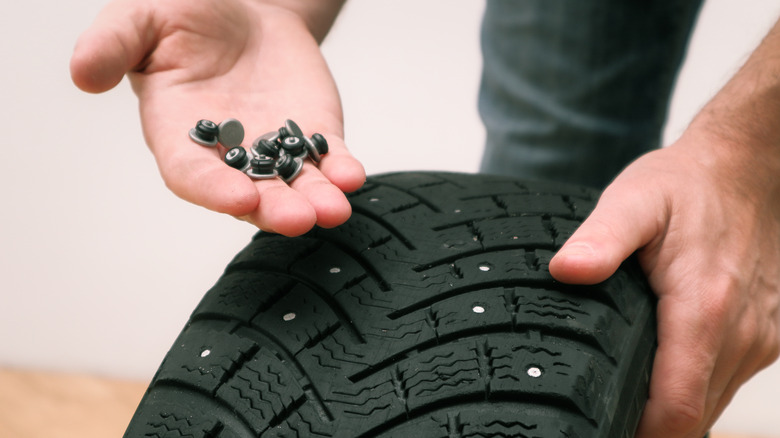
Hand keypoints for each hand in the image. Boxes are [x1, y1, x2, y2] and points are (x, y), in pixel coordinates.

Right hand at [70, 0, 364, 235]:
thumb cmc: (181, 14)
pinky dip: (341, 171)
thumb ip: (114, 45)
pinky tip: (353, 177)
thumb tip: (83, 73)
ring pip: (295, 186)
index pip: (193, 174)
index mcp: (179, 136)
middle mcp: (229, 154)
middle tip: (297, 219)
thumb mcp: (139, 19)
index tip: (239, 199)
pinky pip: (329, 159)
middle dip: (273, 208)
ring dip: (315, 201)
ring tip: (334, 210)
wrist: (242, 6)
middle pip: (251, 194)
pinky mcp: (312, 134)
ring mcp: (275, 148)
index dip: (214, 189)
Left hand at [549, 135, 779, 436]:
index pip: (676, 409)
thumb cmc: (683, 184)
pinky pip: (727, 380)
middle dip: (647, 428)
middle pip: (694, 416)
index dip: (638, 435)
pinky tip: (659, 371)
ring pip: (713, 403)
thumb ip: (600, 240)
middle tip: (598, 415)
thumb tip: (565, 270)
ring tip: (621, 397)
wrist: (745, 166)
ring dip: (672, 410)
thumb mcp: (633, 201)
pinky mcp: (767, 333)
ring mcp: (762, 336)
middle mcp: (743, 333)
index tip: (599, 430)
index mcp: (705, 308)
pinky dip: (695, 387)